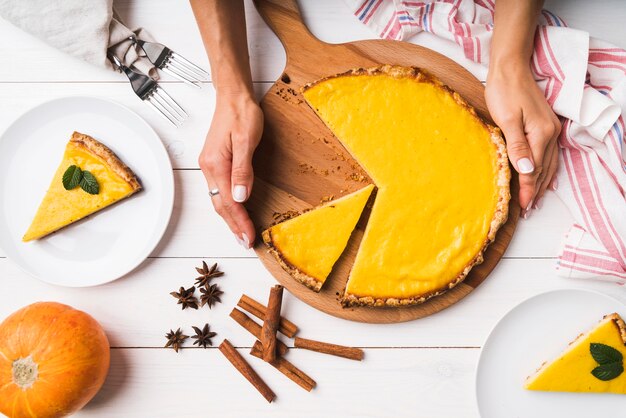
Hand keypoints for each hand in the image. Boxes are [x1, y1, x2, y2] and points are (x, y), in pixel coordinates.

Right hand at [198, 92, 262, 246]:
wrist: (233, 96)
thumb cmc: (242, 114)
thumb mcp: (246, 140)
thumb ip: (242, 169)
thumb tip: (240, 197)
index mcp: (216, 164)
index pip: (228, 201)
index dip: (240, 222)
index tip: (249, 237)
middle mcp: (209, 167)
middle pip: (220, 204)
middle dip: (233, 225)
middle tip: (245, 242)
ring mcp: (209, 165)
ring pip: (218, 199)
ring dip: (229, 218)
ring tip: (240, 233)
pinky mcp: (214, 162)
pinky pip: (219, 190)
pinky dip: (227, 205)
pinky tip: (234, 211)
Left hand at [485, 63, 560, 217]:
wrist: (509, 68)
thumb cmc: (504, 91)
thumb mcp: (506, 119)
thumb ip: (517, 146)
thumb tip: (526, 170)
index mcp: (540, 134)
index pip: (534, 169)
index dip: (528, 189)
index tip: (524, 206)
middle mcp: (549, 133)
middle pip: (544, 169)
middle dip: (536, 190)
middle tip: (528, 210)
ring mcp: (549, 129)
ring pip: (548, 162)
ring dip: (542, 182)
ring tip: (536, 199)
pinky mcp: (544, 125)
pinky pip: (548, 153)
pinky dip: (545, 168)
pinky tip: (542, 175)